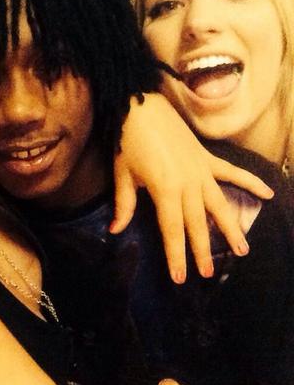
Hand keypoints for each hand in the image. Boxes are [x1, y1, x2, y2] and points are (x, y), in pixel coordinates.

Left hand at [112, 93, 272, 283]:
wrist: (141, 106)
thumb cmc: (128, 142)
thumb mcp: (123, 176)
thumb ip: (124, 205)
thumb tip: (114, 231)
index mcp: (165, 191)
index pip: (172, 230)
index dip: (176, 255)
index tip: (181, 278)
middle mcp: (189, 184)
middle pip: (198, 224)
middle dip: (203, 250)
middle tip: (210, 273)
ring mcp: (202, 171)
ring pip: (219, 205)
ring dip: (231, 228)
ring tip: (242, 250)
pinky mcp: (207, 158)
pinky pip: (232, 172)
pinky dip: (250, 182)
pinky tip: (269, 194)